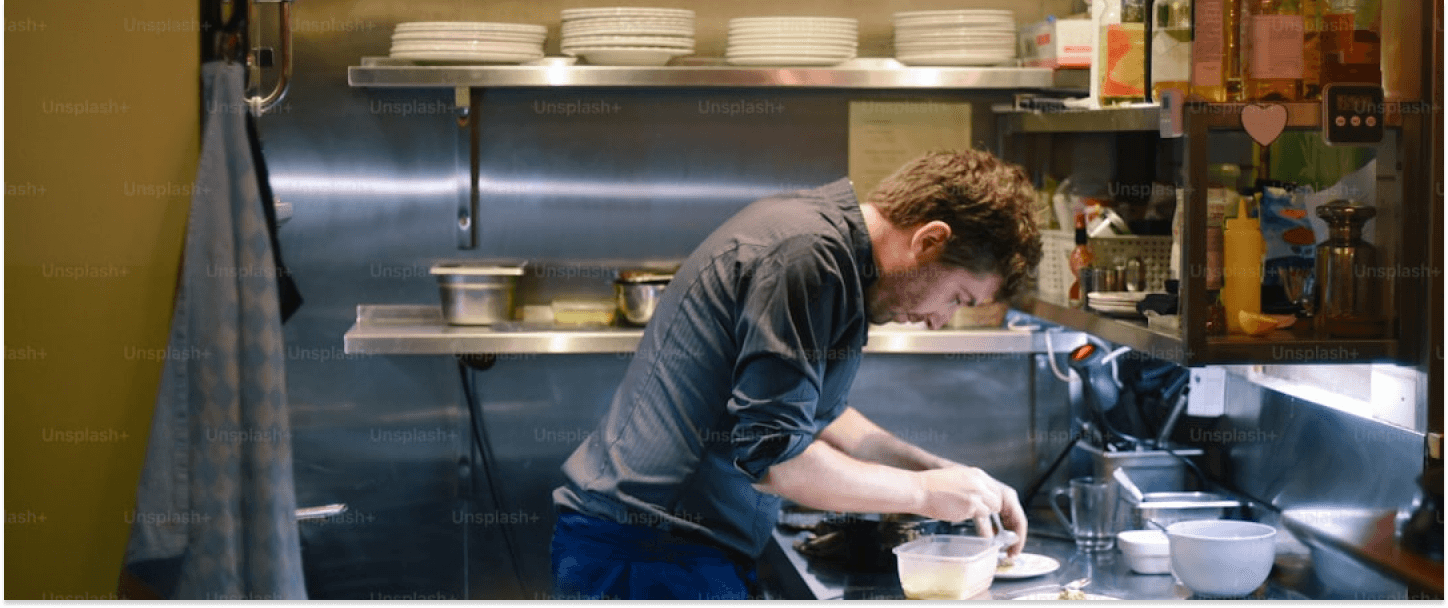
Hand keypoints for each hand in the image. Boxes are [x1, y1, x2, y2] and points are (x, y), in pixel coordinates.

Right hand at [913, 466, 1028, 556]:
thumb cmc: (931, 489)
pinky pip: (984, 519)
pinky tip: (985, 537)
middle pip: (1002, 499)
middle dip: (1008, 517)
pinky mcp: (970, 505)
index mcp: (977, 474)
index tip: (1008, 520)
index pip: (999, 490)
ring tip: (994, 536)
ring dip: (992, 522)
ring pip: (994, 508)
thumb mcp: (957, 482)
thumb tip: (984, 508)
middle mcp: (979, 481)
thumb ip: (973, 491)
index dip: (1005, 507)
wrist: (918, 489)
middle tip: (1010, 533)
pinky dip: (986, 530)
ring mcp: (976, 492)